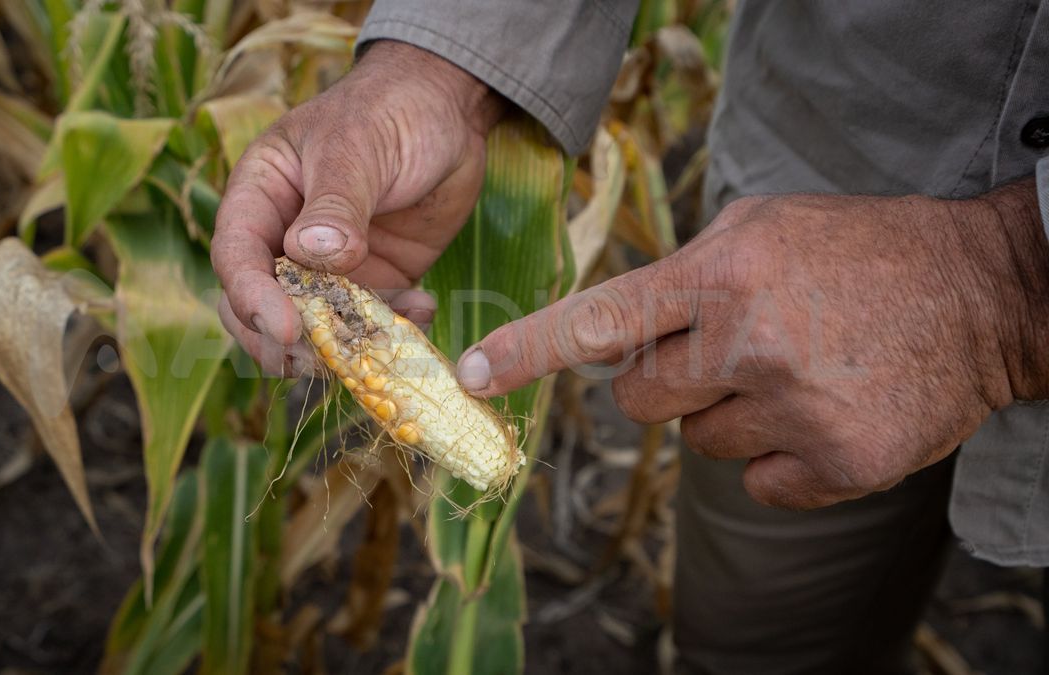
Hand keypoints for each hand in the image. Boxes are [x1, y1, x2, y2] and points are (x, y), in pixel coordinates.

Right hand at [212, 41, 504, 374]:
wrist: (448, 112)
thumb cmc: (388, 113)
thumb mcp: (357, 150)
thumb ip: (335, 205)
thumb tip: (310, 253)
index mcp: (261, 197)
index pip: (237, 256)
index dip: (252, 299)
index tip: (286, 329)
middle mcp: (285, 239)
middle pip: (259, 307)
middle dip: (283, 342)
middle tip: (319, 360)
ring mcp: (330, 267)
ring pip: (315, 327)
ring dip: (343, 345)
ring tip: (380, 344)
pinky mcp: (376, 282)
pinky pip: (371, 324)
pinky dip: (393, 330)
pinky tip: (424, 308)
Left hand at [458, 182, 1048, 507]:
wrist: (983, 293)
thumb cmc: (859, 252)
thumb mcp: (763, 227)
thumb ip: (683, 272)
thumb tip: (616, 329)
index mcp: (723, 273)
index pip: (602, 320)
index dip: (529, 350)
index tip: (470, 374)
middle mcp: (750, 343)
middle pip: (640, 401)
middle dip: (668, 381)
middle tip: (733, 348)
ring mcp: (795, 410)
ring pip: (698, 443)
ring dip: (731, 415)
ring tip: (795, 369)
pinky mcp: (837, 464)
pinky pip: (755, 483)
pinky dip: (780, 458)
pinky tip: (824, 409)